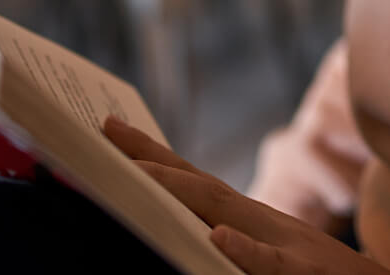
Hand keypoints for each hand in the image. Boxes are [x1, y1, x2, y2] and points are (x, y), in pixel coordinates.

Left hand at [104, 117, 389, 274]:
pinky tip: (220, 239)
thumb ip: (242, 247)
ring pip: (227, 216)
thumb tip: (201, 232)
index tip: (109, 129)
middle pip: (200, 188)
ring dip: (183, 192)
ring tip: (139, 174)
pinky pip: (274, 266)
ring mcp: (288, 250)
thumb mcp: (280, 258)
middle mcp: (269, 226)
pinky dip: (248, 252)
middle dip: (150, 161)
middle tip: (100, 132)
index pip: (198, 185)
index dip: (155, 158)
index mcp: (259, 223)